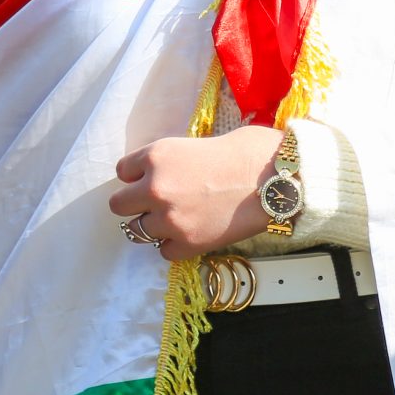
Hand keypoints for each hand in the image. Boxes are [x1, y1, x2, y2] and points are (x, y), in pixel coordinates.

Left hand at [109, 126, 283, 261]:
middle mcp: (155, 188)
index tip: (152, 177)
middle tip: (159, 201)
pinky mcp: (186, 244)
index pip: (123, 171)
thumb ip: (170, 161)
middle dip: (136, 203)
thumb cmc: (245, 152)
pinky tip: (193, 231)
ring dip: (154, 225)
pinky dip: (174, 244)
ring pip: (137, 231)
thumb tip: (159, 175)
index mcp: (156, 156)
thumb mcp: (195, 144)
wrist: (275, 179)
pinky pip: (163, 251)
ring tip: (178, 217)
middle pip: (119, 205)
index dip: (138, 175)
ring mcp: (169, 219)